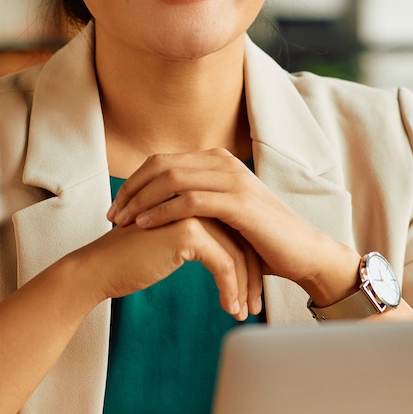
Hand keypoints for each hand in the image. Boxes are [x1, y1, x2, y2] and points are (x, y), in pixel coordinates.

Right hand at [70, 215, 261, 319]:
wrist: (99, 268)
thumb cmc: (132, 260)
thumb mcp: (173, 243)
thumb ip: (199, 239)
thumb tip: (232, 259)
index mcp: (196, 199)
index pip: (235, 230)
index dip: (248, 263)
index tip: (252, 293)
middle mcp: (198, 200)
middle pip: (241, 239)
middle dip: (252, 277)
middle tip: (255, 307)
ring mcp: (194, 213)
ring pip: (237, 253)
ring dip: (244, 288)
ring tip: (243, 313)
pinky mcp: (188, 232)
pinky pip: (224, 264)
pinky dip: (230, 289)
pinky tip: (230, 309)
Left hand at [106, 149, 360, 305]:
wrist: (301, 252)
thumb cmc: (261, 239)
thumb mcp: (224, 213)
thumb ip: (197, 201)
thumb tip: (159, 207)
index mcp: (217, 161)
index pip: (163, 161)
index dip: (134, 182)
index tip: (115, 206)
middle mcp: (224, 163)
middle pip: (162, 166)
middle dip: (131, 190)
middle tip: (111, 215)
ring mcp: (233, 180)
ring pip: (172, 180)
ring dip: (141, 201)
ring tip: (121, 223)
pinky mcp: (239, 203)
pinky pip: (190, 202)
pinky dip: (162, 212)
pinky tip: (145, 227)